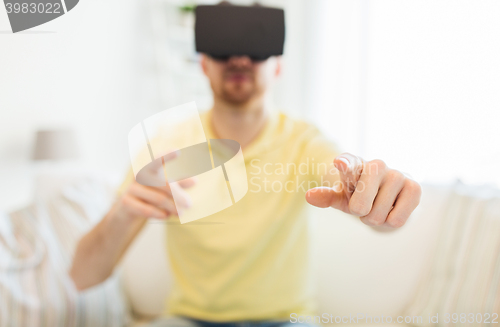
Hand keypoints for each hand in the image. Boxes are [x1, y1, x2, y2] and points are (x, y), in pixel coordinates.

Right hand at [115, 151, 195, 220]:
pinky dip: (159, 214)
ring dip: (173, 207)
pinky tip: (166, 216)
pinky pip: (147, 209)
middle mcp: (140, 175)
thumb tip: (195, 181)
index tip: (177, 151)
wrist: (127, 210)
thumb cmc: (150, 194)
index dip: (167, 156)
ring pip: (158, 198)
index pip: (158, 159)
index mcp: (150, 168)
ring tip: (181, 213)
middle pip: (164, 184)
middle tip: (190, 204)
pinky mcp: (126, 202)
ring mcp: (131, 188)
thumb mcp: (165, 188)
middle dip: (179, 195)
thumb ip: (179, 183)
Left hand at [305, 153, 420, 227]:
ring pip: (379, 215)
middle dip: (360, 213)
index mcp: (354, 164)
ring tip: (379, 207)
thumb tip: (309, 196)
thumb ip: (326, 196)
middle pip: (360, 205)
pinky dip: (392, 221)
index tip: (340, 164)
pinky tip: (393, 209)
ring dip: (376, 219)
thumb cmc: (359, 195)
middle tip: (364, 206)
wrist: (388, 195)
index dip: (344, 165)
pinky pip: (397, 219)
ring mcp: (397, 174)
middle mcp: (376, 164)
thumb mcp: (342, 197)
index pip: (348, 163)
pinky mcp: (414, 187)